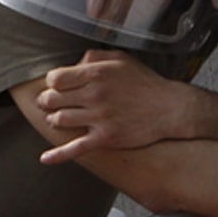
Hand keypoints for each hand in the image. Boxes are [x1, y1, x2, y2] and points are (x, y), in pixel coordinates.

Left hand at [36, 49, 190, 164]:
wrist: (171, 108)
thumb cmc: (145, 82)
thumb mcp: (119, 59)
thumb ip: (92, 57)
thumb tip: (72, 66)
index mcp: (96, 73)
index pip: (54, 79)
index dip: (52, 83)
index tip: (57, 86)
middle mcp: (95, 95)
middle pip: (52, 99)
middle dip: (48, 101)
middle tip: (50, 102)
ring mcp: (100, 118)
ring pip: (59, 120)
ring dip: (54, 120)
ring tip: (59, 118)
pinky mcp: (106, 138)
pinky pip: (76, 148)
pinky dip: (58, 154)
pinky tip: (45, 159)